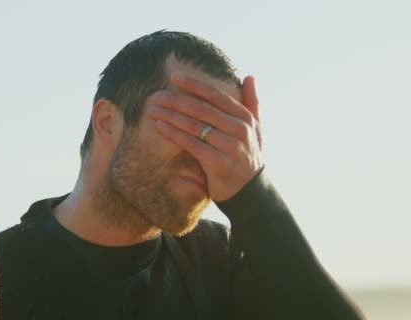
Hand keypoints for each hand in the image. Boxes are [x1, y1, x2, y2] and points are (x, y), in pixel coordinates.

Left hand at [148, 73, 264, 201]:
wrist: (251, 192)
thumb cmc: (248, 156)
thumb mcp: (256, 130)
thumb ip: (252, 103)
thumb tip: (250, 76)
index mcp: (246, 118)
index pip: (216, 96)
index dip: (195, 85)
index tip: (175, 77)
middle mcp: (240, 130)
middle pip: (202, 109)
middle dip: (177, 100)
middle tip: (156, 95)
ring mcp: (230, 147)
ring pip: (195, 126)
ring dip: (171, 116)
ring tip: (154, 109)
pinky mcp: (219, 163)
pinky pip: (192, 144)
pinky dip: (175, 134)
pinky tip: (160, 127)